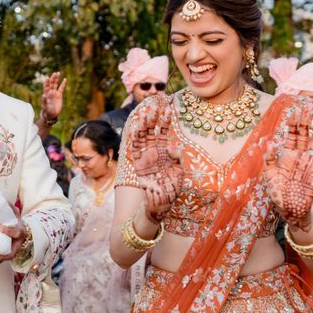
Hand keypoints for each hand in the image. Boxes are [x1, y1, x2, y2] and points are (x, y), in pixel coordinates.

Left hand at [0, 205, 27, 262]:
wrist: (18, 229)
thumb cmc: (15, 221)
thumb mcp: (14, 212)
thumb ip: (8, 207)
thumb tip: (0, 200)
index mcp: (20, 232)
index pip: (17, 233)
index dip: (8, 231)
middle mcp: (17, 244)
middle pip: (10, 254)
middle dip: (0, 256)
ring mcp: (10, 251)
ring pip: (2, 258)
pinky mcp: (2, 253)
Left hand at [40, 72, 66, 123]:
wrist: (51, 114)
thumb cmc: (47, 111)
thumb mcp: (45, 107)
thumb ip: (44, 101)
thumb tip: (43, 95)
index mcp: (46, 94)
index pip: (46, 86)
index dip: (47, 82)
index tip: (48, 77)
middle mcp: (50, 92)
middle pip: (51, 83)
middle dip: (53, 78)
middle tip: (55, 73)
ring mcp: (54, 93)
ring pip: (55, 84)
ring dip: (56, 79)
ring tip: (58, 73)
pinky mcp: (59, 95)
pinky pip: (61, 88)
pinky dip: (63, 84)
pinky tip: (65, 79)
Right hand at [127, 102, 182, 222]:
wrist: (154, 211)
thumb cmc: (168, 195)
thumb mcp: (178, 176)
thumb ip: (177, 160)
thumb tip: (176, 148)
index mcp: (164, 155)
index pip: (163, 132)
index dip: (165, 120)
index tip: (169, 106)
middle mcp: (153, 154)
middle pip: (152, 130)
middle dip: (154, 116)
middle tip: (157, 101)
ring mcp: (144, 159)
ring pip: (142, 136)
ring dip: (144, 122)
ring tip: (147, 108)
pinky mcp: (136, 165)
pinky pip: (133, 148)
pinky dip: (133, 136)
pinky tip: (135, 124)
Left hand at [265, 107, 312, 230]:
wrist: (290, 210)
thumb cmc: (278, 194)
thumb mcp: (269, 176)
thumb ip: (269, 159)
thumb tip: (268, 142)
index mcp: (286, 155)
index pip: (291, 135)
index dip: (293, 122)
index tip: (294, 107)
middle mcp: (299, 156)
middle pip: (304, 134)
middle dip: (306, 119)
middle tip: (309, 103)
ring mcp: (310, 162)